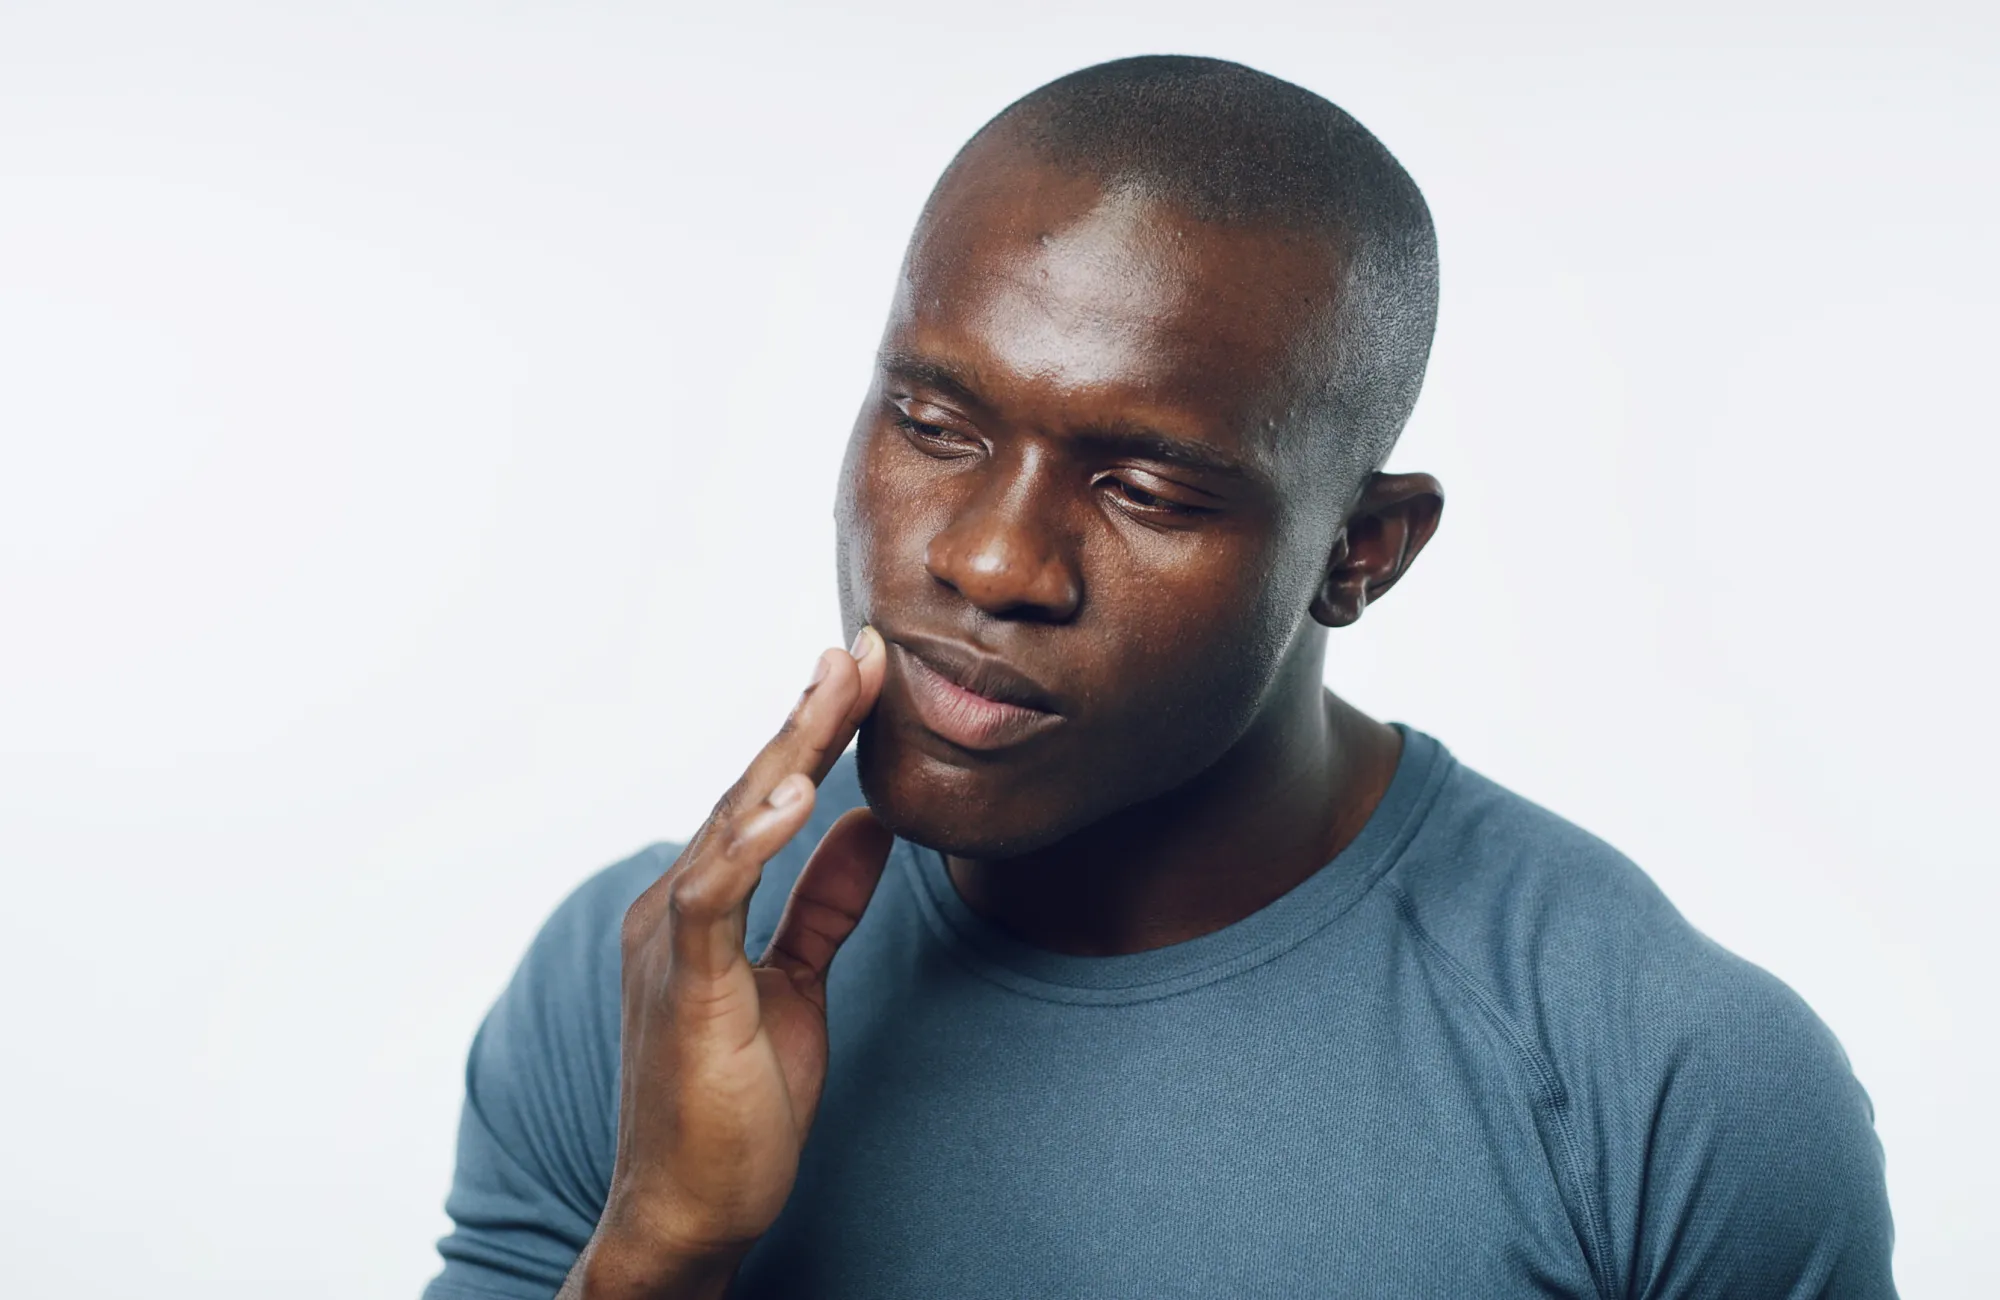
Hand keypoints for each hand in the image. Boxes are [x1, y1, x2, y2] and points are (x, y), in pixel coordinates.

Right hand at [566, 629, 892, 1299]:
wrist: (688, 1212)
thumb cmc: (733, 1104)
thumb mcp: (797, 985)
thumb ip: (822, 905)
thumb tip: (865, 825)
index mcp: (700, 904)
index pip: (764, 798)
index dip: (814, 733)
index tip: (866, 674)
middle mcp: (674, 907)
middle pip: (751, 790)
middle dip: (810, 716)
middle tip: (864, 650)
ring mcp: (670, 943)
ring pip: (733, 823)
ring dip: (789, 750)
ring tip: (841, 687)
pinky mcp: (682, 987)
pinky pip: (715, 897)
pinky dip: (754, 839)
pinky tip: (798, 792)